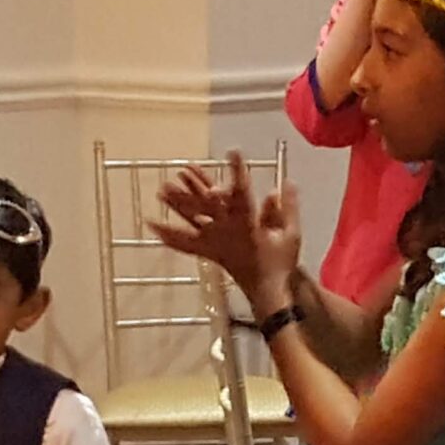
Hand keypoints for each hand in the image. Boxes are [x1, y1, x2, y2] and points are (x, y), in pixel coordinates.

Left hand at [153, 152, 302, 311]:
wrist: (267, 291)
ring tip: (160, 191)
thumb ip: (287, 208)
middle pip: (207, 206)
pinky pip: (186, 244)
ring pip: (193, 221)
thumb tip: (284, 184)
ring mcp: (216, 243)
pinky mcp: (210, 253)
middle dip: (194, 188)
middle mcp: (227, 232)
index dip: (237, 171)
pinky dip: (169, 235)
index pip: (242, 192)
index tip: (233, 152)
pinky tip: (153, 226)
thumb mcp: (291, 235)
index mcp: (248, 224)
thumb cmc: (280, 264)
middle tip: (180, 171)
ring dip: (177, 205)